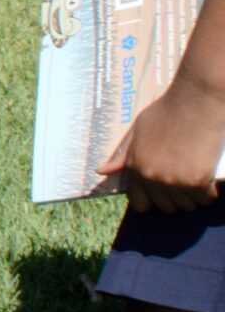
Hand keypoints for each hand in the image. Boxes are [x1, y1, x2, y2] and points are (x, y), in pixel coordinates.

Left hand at [95, 75, 224, 213]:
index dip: (151, 201)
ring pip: (187, 206)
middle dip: (174, 198)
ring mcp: (175, 182)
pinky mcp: (198, 182)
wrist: (195, 103)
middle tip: (182, 182)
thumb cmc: (167, 113)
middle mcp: (152, 178)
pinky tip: (209, 182)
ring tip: (195, 179)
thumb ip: (122, 155)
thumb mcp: (137, 130)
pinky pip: (206, 199)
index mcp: (135, 167)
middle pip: (166, 207)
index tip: (161, 196)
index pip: (139, 203)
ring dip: (192, 197)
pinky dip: (210, 193)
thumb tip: (101, 171)